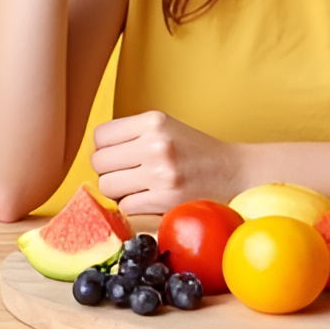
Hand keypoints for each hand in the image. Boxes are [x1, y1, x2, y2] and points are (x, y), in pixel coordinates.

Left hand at [91, 111, 244, 213]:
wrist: (235, 173)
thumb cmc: (193, 151)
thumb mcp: (164, 128)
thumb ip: (131, 134)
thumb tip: (94, 153)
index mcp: (153, 120)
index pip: (101, 135)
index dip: (105, 149)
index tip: (118, 156)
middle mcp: (156, 143)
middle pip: (100, 162)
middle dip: (109, 171)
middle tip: (127, 175)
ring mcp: (161, 173)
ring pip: (108, 186)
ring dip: (118, 192)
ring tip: (137, 188)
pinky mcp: (167, 200)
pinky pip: (126, 207)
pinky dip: (133, 207)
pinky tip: (150, 201)